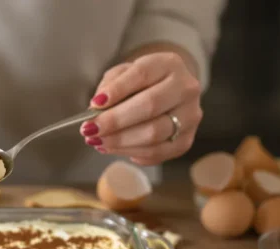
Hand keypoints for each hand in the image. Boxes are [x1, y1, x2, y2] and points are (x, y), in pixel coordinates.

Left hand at [80, 52, 202, 165]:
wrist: (168, 92)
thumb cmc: (141, 83)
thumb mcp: (124, 73)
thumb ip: (110, 86)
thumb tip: (96, 109)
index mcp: (169, 64)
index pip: (142, 74)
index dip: (117, 90)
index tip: (95, 104)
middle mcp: (186, 89)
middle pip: (150, 106)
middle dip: (115, 121)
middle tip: (90, 129)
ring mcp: (189, 116)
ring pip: (154, 133)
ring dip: (120, 141)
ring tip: (97, 141)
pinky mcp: (186, 140)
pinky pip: (157, 152)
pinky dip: (130, 152)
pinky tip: (113, 148)